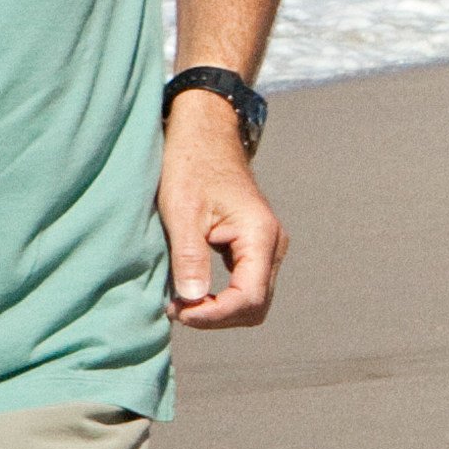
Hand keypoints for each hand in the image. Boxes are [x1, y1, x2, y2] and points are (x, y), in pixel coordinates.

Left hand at [160, 107, 282, 327]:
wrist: (204, 132)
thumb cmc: (191, 163)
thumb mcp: (181, 210)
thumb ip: (189, 256)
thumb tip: (192, 300)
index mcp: (260, 235)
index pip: (248, 299)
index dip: (213, 315)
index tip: (178, 309)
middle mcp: (272, 245)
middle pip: (255, 307)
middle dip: (216, 316)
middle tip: (176, 308)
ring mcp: (266, 246)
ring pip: (251, 300)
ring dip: (218, 309)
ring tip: (180, 300)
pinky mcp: (254, 247)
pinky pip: (245, 285)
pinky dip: (221, 297)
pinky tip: (192, 289)